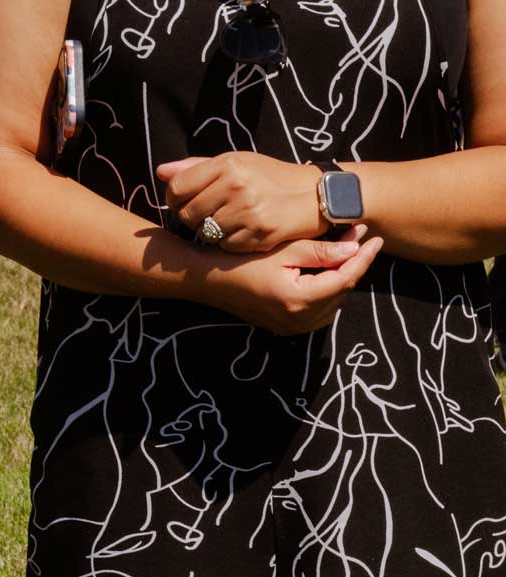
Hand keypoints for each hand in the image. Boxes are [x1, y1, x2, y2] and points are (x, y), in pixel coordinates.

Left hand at [158, 151, 326, 252]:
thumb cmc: (269, 178)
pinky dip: (229, 242)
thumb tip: (161, 172)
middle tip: (209, 213)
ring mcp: (246, 212)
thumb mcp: (237, 162)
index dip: (174, 200)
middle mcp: (236, 186)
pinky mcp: (256, 234)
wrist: (311, 197)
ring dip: (212, 231)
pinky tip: (243, 230)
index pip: (178, 188)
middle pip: (188, 214)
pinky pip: (224, 246)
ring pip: (205, 233)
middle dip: (193, 218)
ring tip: (230, 220)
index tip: (182, 203)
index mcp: (228, 164)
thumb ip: (197, 167)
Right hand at [201, 224, 382, 335]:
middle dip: (353, 266)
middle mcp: (297, 320)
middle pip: (341, 292)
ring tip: (342, 254)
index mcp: (298, 299)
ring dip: (340, 281)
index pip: (344, 279)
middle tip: (357, 239)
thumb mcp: (284, 249)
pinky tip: (324, 274)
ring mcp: (291, 328)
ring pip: (333, 305)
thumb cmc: (243, 260)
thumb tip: (356, 249)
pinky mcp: (286, 328)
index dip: (363, 258)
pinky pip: (318, 313)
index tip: (375, 238)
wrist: (211, 280)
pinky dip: (326, 294)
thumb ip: (322, 251)